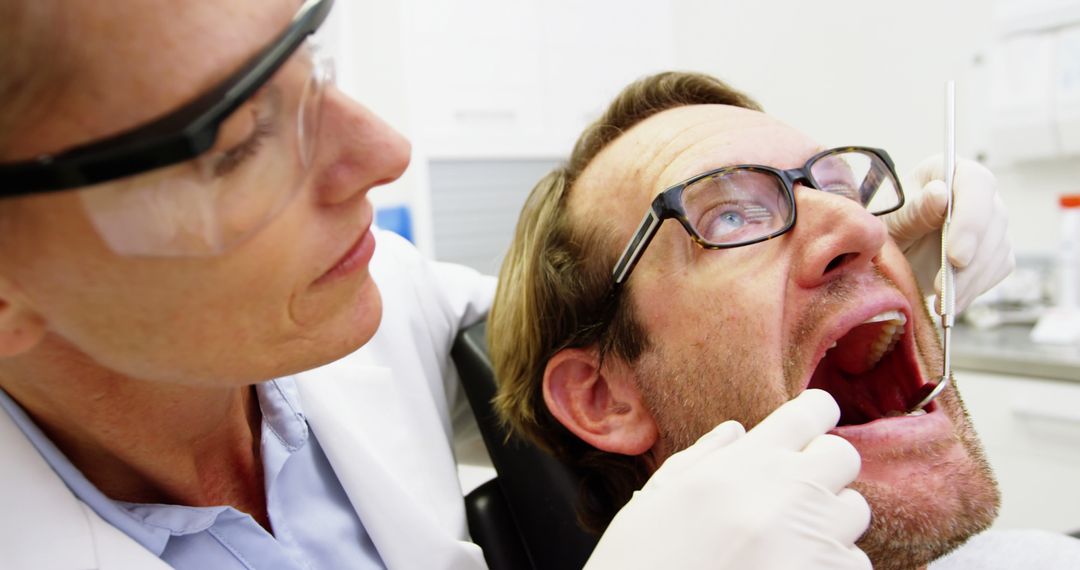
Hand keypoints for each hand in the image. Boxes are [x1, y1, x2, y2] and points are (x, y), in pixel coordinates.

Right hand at [585, 390, 870, 569]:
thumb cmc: (641, 561)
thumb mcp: (657, 499)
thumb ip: (702, 458)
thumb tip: (736, 432)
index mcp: (747, 464)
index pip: (810, 412)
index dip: (814, 413)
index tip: (808, 427)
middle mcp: (790, 495)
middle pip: (843, 455)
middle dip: (823, 467)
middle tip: (793, 489)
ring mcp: (815, 542)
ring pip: (854, 511)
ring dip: (827, 520)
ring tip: (786, 540)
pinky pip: (853, 561)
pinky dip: (829, 564)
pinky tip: (789, 569)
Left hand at [885, 155, 1014, 312]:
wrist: (886, 251)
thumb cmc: (884, 227)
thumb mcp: (889, 220)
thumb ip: (913, 210)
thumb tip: (941, 194)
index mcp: (949, 172)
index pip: (976, 184)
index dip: (971, 220)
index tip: (956, 257)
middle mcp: (977, 193)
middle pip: (993, 222)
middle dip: (970, 263)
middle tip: (944, 291)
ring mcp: (989, 222)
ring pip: (997, 250)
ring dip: (970, 282)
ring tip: (942, 304)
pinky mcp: (993, 250)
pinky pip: (996, 270)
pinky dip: (974, 290)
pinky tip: (951, 304)